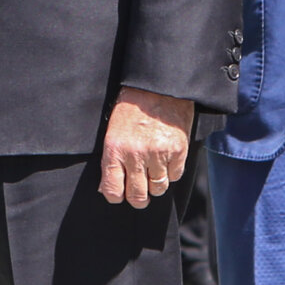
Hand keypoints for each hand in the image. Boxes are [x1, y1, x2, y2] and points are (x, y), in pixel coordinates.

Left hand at [98, 86, 193, 208]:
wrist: (159, 86)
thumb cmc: (133, 107)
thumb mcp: (113, 130)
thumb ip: (111, 159)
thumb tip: (107, 188)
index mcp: (114, 149)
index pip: (112, 189)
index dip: (117, 196)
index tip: (121, 194)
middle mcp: (135, 154)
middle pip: (137, 195)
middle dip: (139, 198)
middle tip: (141, 193)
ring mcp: (158, 154)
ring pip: (158, 188)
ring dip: (156, 183)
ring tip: (154, 170)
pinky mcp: (178, 151)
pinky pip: (175, 176)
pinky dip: (172, 171)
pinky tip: (167, 159)